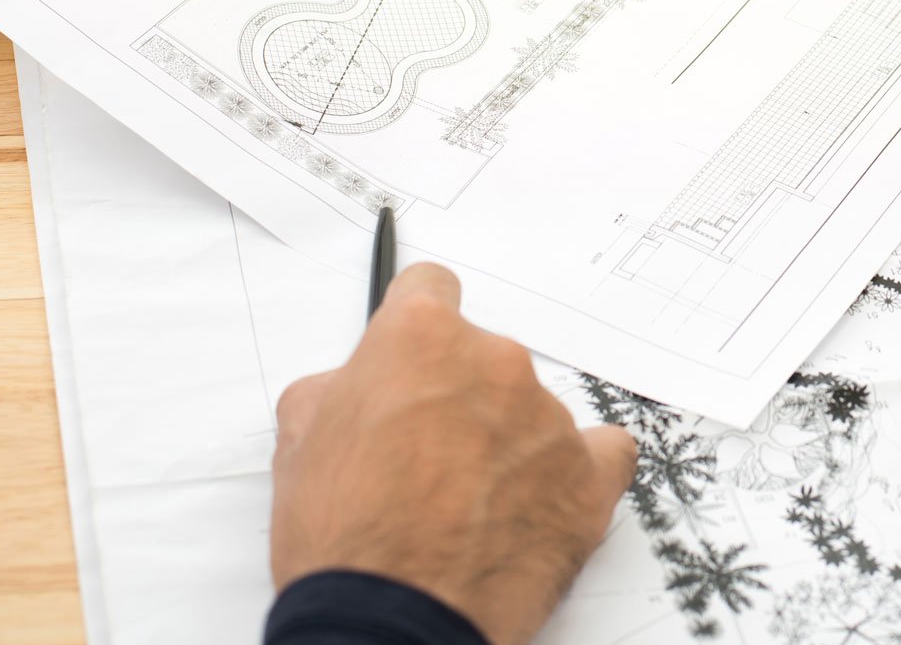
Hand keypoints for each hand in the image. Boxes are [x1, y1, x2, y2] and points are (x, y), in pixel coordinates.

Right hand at [270, 264, 637, 644]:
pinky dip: (576, 469)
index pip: (431, 290)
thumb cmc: (344, 541)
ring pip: (531, 409)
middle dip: (456, 397)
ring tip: (466, 508)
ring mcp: (549, 417)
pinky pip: (602, 451)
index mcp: (422, 339)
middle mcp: (495, 363)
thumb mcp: (298, 444)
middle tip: (424, 459)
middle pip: (482, 359)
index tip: (413, 359)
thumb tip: (356, 386)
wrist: (393, 622)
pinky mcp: (588, 477)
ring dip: (506, 441)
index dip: (414, 330)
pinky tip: (544, 495)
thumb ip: (337, 389)